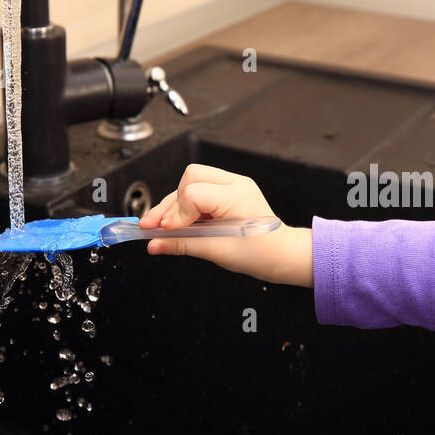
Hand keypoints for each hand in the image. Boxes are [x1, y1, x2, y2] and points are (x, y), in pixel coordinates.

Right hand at [139, 163, 312, 287]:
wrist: (281, 255)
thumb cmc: (259, 254)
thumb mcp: (216, 251)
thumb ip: (182, 244)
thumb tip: (154, 244)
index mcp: (237, 196)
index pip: (194, 193)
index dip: (176, 213)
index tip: (165, 231)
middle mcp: (235, 184)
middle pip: (190, 179)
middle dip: (171, 204)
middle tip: (154, 227)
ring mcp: (232, 185)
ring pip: (192, 182)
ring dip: (176, 205)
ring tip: (163, 228)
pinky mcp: (228, 192)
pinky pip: (200, 190)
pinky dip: (186, 206)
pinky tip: (178, 223)